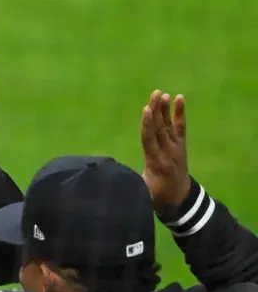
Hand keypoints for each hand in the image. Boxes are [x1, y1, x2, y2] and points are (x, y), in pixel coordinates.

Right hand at [140, 90, 189, 211]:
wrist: (180, 197)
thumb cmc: (155, 196)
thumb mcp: (142, 193)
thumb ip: (132, 185)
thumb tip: (112, 181)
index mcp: (155, 162)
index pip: (150, 140)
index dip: (147, 124)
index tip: (146, 109)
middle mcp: (167, 152)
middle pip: (160, 128)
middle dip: (156, 111)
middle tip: (155, 94)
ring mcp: (176, 147)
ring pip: (168, 125)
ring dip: (165, 109)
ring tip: (162, 94)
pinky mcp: (180, 145)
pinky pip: (180, 127)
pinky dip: (179, 113)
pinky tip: (179, 98)